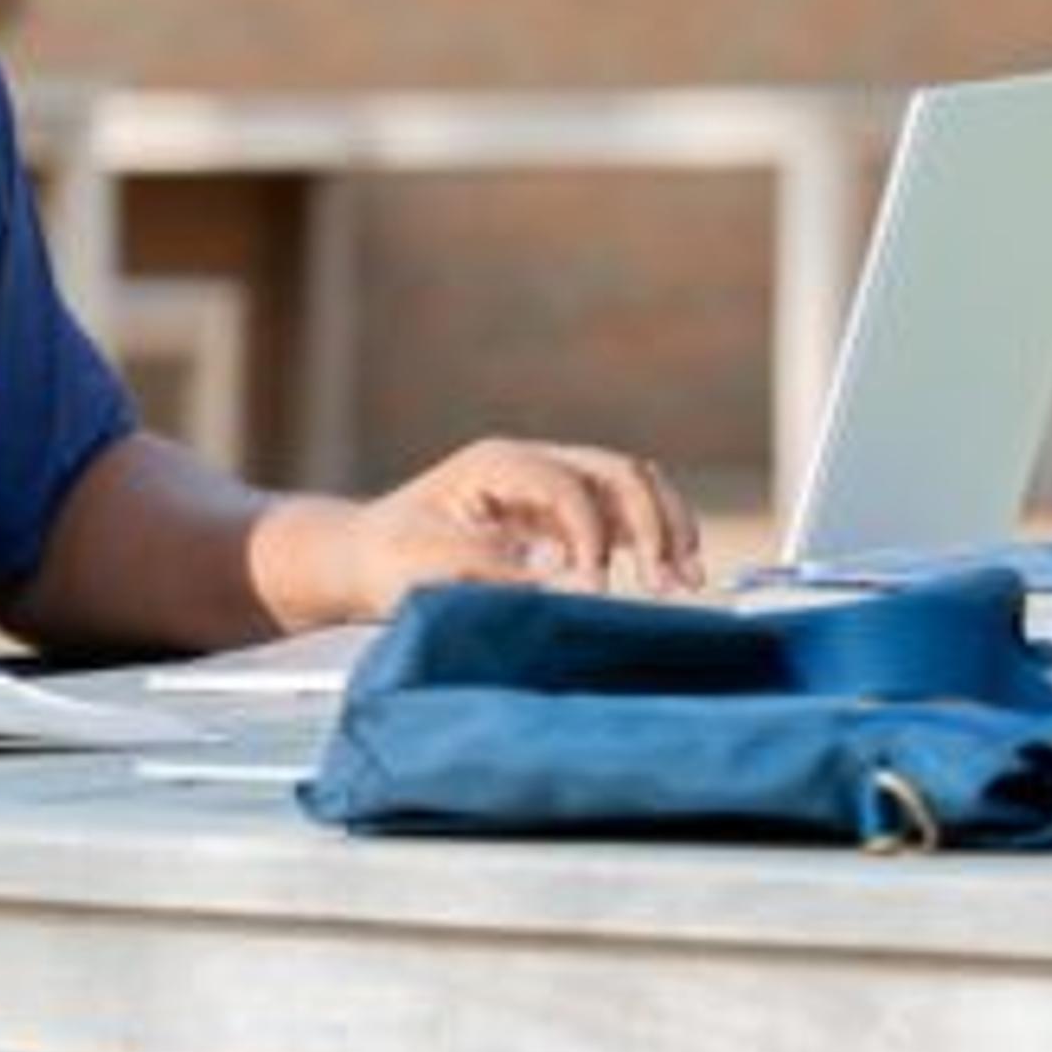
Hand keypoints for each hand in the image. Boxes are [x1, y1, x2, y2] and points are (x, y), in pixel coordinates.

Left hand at [323, 438, 703, 611]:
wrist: (365, 560)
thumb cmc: (386, 560)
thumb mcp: (422, 562)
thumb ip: (490, 562)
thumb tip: (562, 565)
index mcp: (497, 464)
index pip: (568, 485)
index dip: (590, 534)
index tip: (595, 587)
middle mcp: (533, 465)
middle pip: (616, 472)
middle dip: (652, 522)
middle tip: (669, 579)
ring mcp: (551, 489)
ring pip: (631, 489)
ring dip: (665, 529)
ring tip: (686, 580)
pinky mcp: (562, 519)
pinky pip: (622, 520)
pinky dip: (652, 544)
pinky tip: (670, 579)